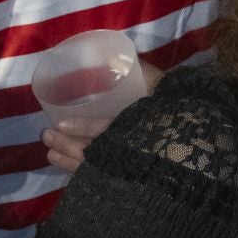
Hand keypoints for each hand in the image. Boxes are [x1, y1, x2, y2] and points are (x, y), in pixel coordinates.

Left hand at [44, 57, 161, 173]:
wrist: (190, 134)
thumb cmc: (171, 106)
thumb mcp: (156, 85)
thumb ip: (136, 71)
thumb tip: (110, 56)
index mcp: (134, 125)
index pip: (104, 128)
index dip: (82, 128)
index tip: (61, 123)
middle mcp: (127, 149)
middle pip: (91, 151)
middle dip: (66, 144)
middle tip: (47, 135)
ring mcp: (124, 168)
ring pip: (90, 169)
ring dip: (67, 161)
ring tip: (50, 154)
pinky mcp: (123, 180)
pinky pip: (98, 181)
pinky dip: (81, 176)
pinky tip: (70, 170)